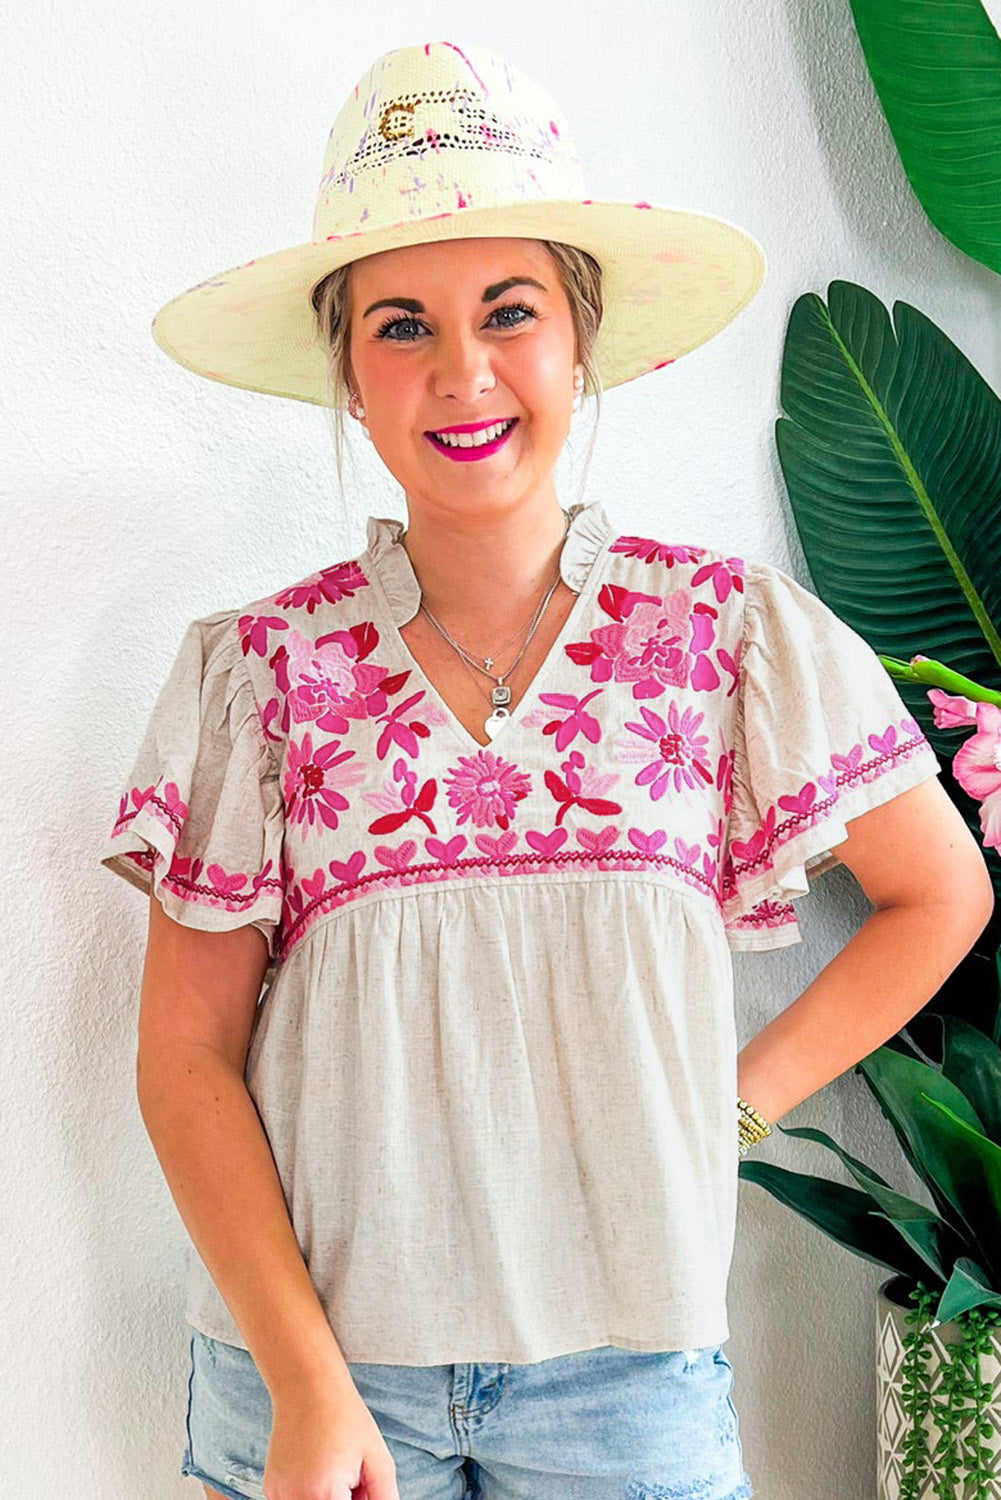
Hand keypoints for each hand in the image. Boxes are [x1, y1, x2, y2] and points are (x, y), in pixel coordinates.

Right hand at [263, 1384, 399, 1499]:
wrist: (308, 1385)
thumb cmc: (346, 1419)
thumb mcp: (377, 1458)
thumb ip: (384, 1498)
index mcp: (325, 1495)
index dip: (359, 1499)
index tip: (361, 1485)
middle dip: (346, 1499)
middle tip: (353, 1478)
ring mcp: (279, 1495)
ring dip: (329, 1498)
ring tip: (336, 1470)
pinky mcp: (271, 1488)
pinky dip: (311, 1494)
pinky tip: (317, 1467)